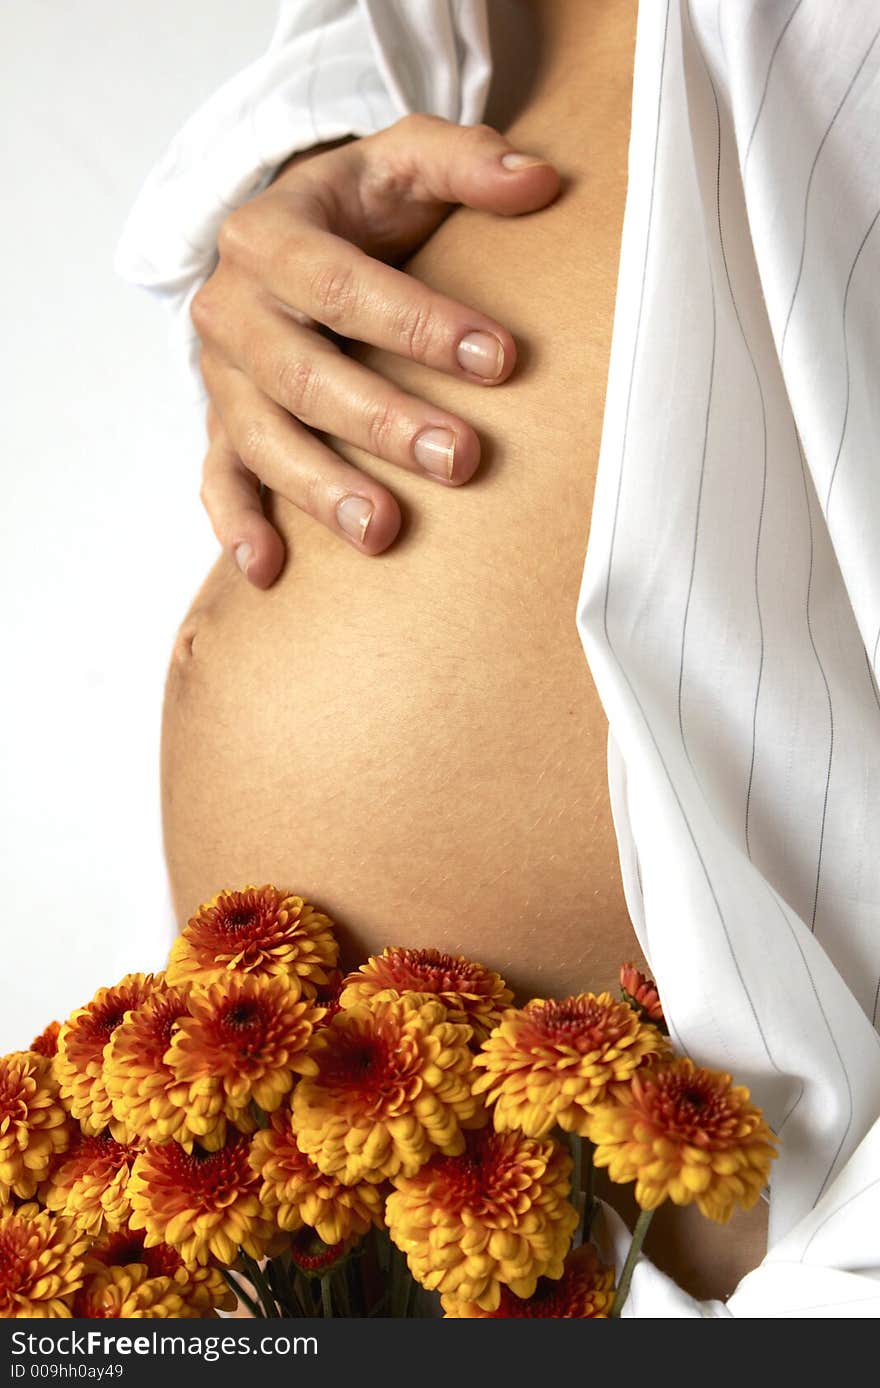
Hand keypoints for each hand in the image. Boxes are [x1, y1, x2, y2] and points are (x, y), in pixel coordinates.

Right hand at [192, 114, 559, 586]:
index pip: (341, 286)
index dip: (419, 325)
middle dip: (382, 422)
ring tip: (385, 532)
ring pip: (262, 439)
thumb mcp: (403, 159)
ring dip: (321, 489)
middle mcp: (232, 309)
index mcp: (268, 235)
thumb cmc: (355, 206)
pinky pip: (218, 478)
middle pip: (303, 375)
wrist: (284, 236)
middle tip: (461, 460)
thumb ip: (466, 161)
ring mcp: (222, 376)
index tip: (501, 360)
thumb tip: (542, 182)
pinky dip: (236, 525)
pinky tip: (268, 570)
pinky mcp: (220, 424)